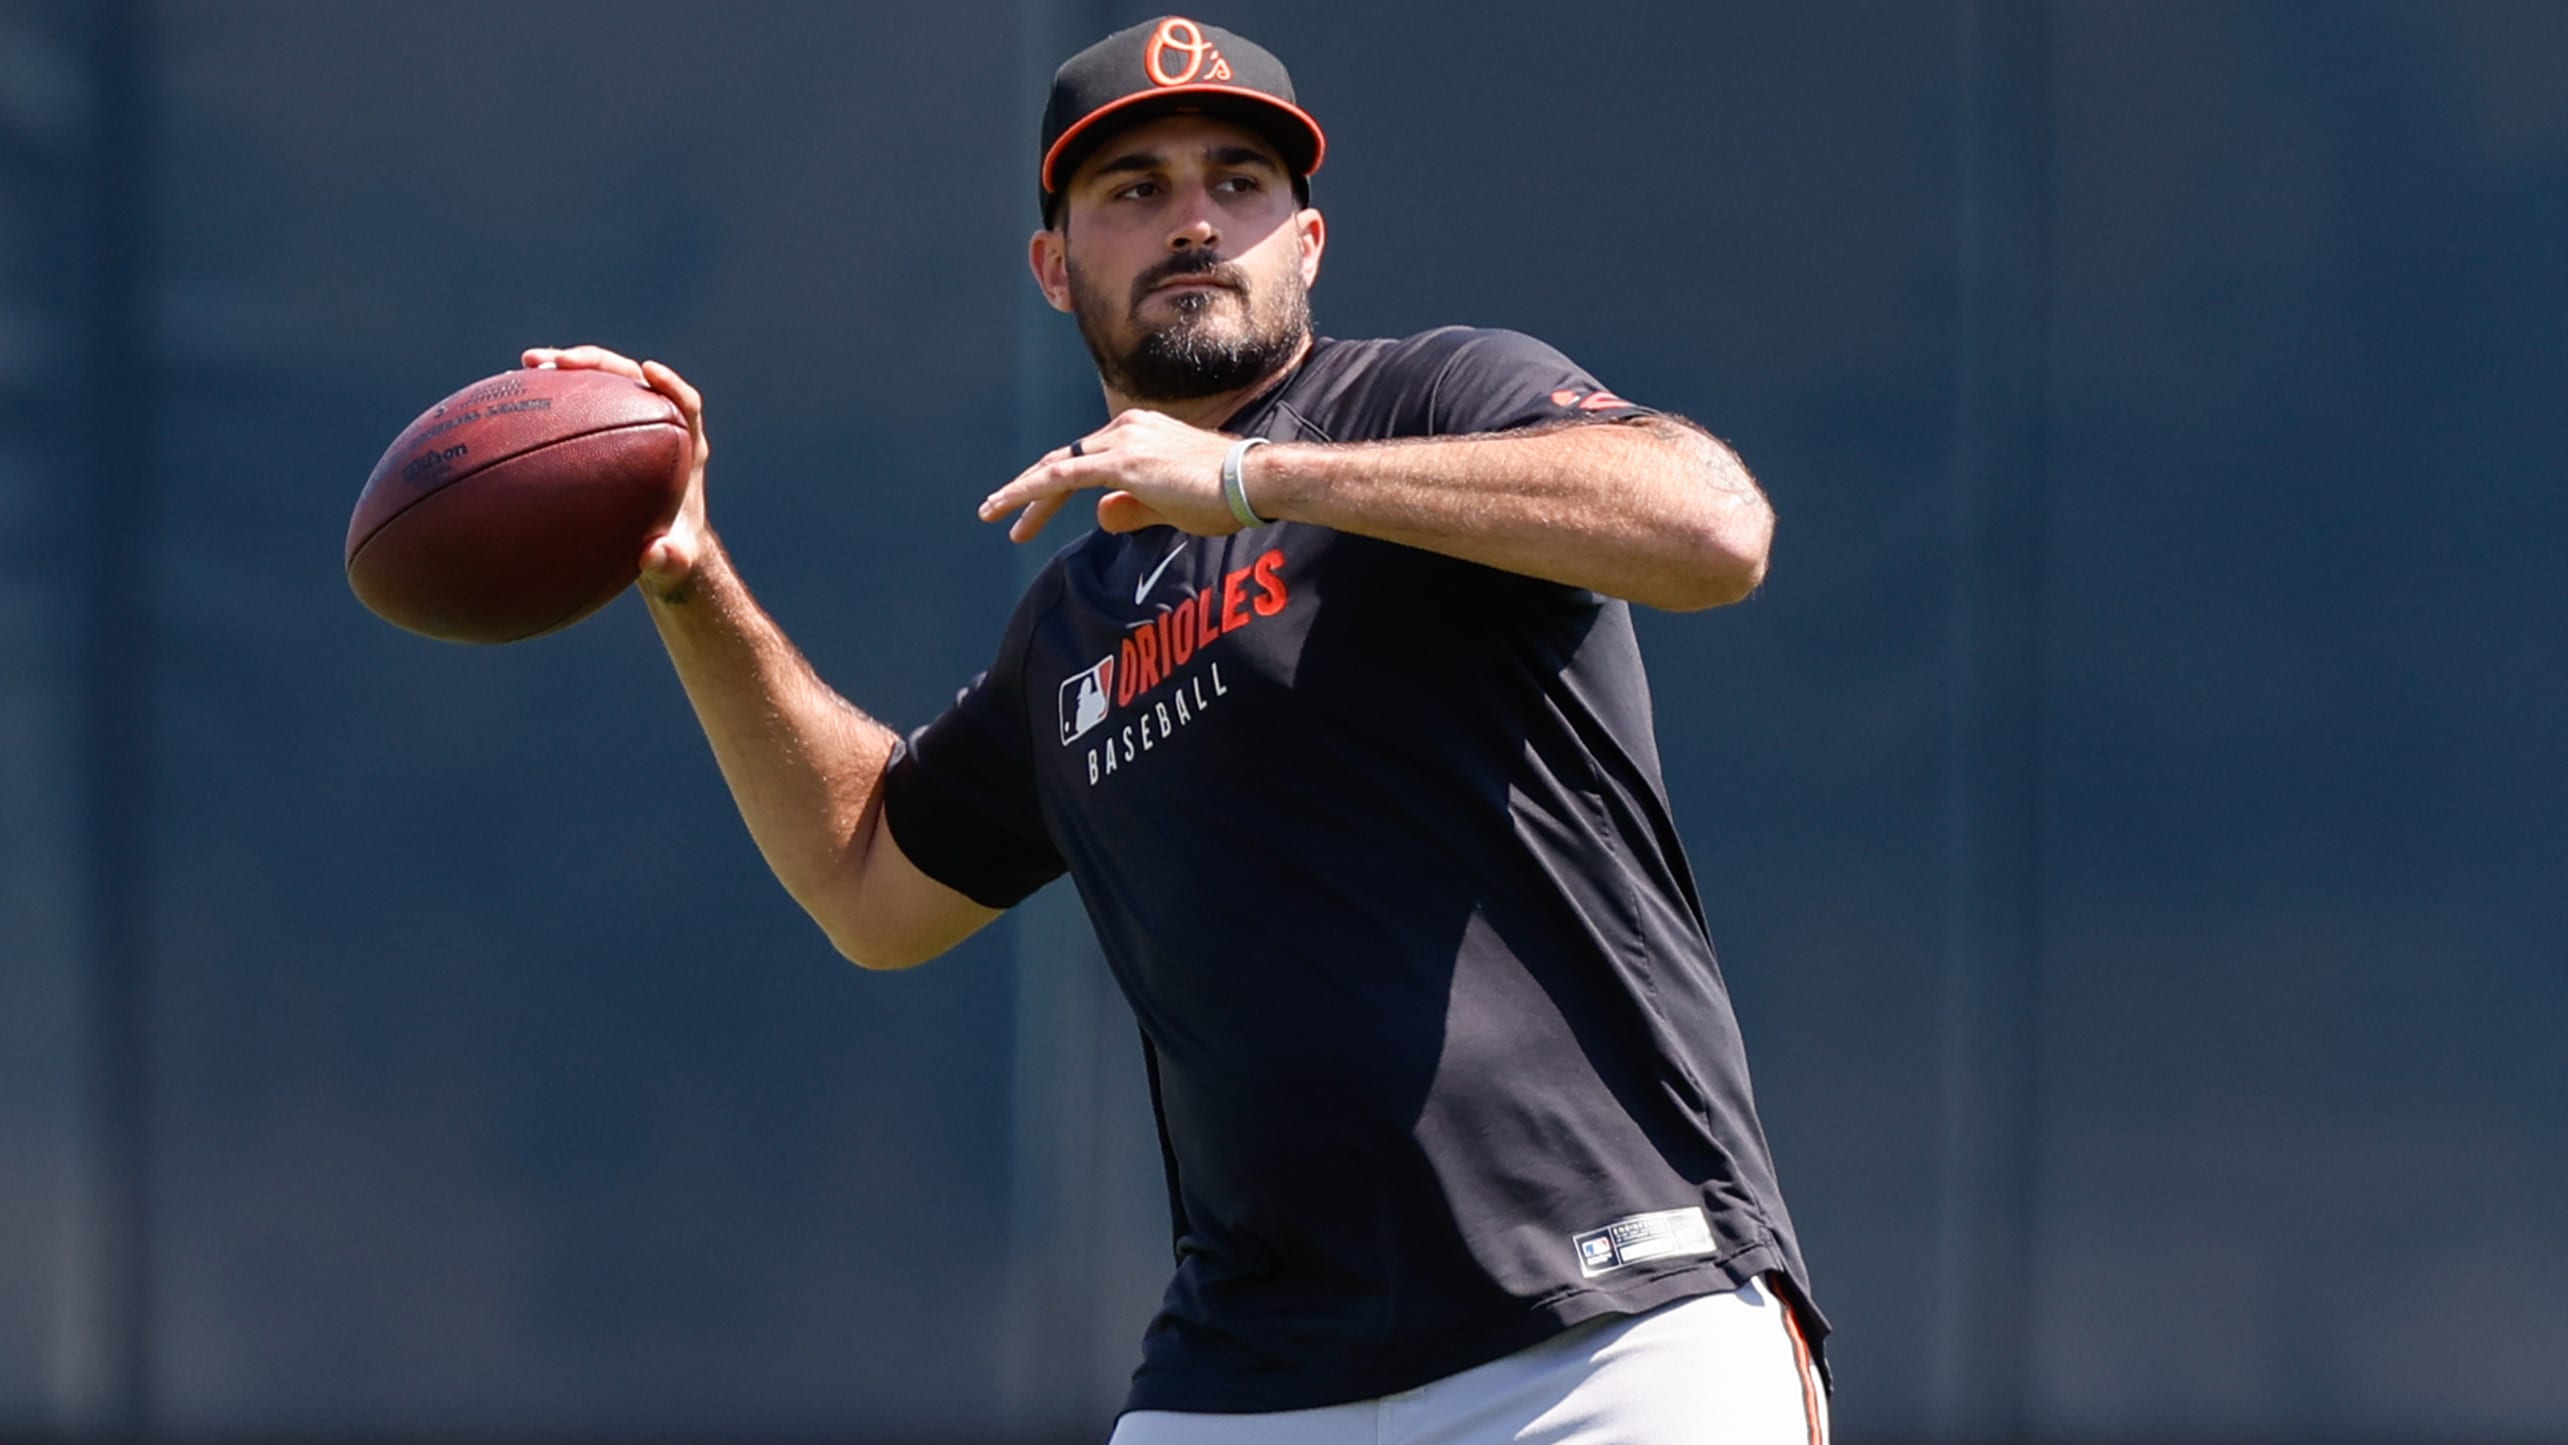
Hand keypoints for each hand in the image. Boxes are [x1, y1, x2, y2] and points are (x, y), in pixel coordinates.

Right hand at [522, 344, 712, 597]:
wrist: (657, 551)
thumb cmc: (671, 554)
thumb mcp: (674, 565)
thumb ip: (671, 561)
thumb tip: (655, 556)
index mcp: (686, 449)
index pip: (685, 404)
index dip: (670, 384)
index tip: (649, 372)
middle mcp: (658, 427)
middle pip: (632, 378)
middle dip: (599, 363)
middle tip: (563, 362)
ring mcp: (626, 426)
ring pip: (599, 384)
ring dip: (566, 368)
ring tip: (528, 364)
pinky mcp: (600, 433)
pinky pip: (574, 406)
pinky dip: (547, 397)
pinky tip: (511, 394)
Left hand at [979, 409, 1249, 541]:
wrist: (1252, 482)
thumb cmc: (1225, 495)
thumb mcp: (1170, 506)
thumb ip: (1132, 509)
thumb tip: (1099, 515)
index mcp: (1140, 431)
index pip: (1087, 458)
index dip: (1056, 484)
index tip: (1036, 511)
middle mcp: (1127, 428)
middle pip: (1065, 460)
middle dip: (1031, 489)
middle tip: (1001, 514)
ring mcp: (1123, 442)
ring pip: (1057, 467)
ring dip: (1022, 493)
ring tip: (993, 514)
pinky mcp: (1121, 463)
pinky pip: (1062, 477)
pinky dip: (1030, 492)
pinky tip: (1007, 507)